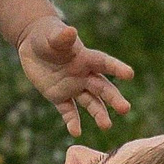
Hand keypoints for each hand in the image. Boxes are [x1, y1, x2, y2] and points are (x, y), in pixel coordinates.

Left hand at [18, 16, 134, 135]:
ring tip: (107, 126)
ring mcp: (73, 87)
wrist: (34, 45)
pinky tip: (75, 132)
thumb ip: (62, 36)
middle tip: (125, 109)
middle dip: (113, 98)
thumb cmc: (47, 35)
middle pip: (102, 88)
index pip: (104, 63)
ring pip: (90, 103)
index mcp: (86, 58)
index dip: (116, 68)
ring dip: (99, 114)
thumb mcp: (52, 35)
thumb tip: (71, 31)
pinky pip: (68, 111)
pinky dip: (72, 122)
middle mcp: (84, 75)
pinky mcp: (59, 97)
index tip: (129, 74)